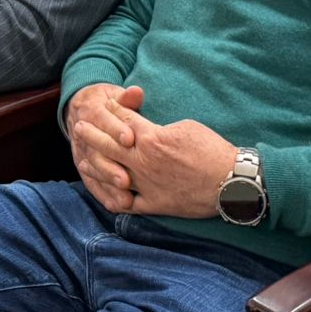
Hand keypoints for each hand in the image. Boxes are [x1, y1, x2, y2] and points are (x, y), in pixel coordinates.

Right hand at [66, 84, 147, 213]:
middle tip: (126, 180)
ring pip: (92, 170)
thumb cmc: (108, 103)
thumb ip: (127, 99)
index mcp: (91, 111)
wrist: (82, 107)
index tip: (130, 139)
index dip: (115, 129)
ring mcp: (81, 152)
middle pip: (94, 151)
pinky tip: (117, 206)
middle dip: (110, 166)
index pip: (101, 119)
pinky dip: (103, 196)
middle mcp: (82, 133)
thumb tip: (136, 92)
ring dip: (107, 185)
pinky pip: (91, 183)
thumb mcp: (115, 96)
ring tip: (125, 199)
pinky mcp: (83, 166)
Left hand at [70, 89, 238, 218]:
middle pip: (109, 145)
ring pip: (111, 174)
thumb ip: (160, 128)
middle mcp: (144, 162)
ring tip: (83, 158)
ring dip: (95, 165)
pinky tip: (105, 194)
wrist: (231, 182)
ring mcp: (147, 185)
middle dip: (91, 134)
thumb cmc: (213, 151)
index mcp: (151, 138)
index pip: (123, 122)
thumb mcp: (186, 127)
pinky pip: (127, 204)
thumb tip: (149, 130)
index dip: (111, 113)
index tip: (101, 107)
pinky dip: (114, 199)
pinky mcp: (155, 204)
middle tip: (78, 127)